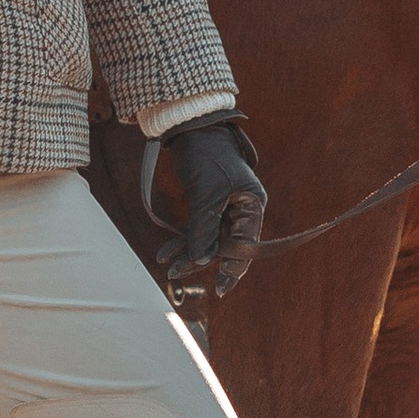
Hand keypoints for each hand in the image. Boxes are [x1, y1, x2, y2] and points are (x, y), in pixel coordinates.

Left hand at [146, 117, 266, 302]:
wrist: (191, 129)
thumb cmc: (207, 157)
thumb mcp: (206, 194)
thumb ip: (205, 229)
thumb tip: (202, 261)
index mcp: (252, 206)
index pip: (246, 245)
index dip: (233, 267)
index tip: (220, 288)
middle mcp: (241, 209)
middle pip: (224, 244)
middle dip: (200, 259)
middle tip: (176, 273)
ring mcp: (225, 207)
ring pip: (208, 239)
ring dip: (188, 252)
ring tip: (168, 265)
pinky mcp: (208, 203)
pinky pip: (198, 229)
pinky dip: (183, 239)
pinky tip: (166, 252)